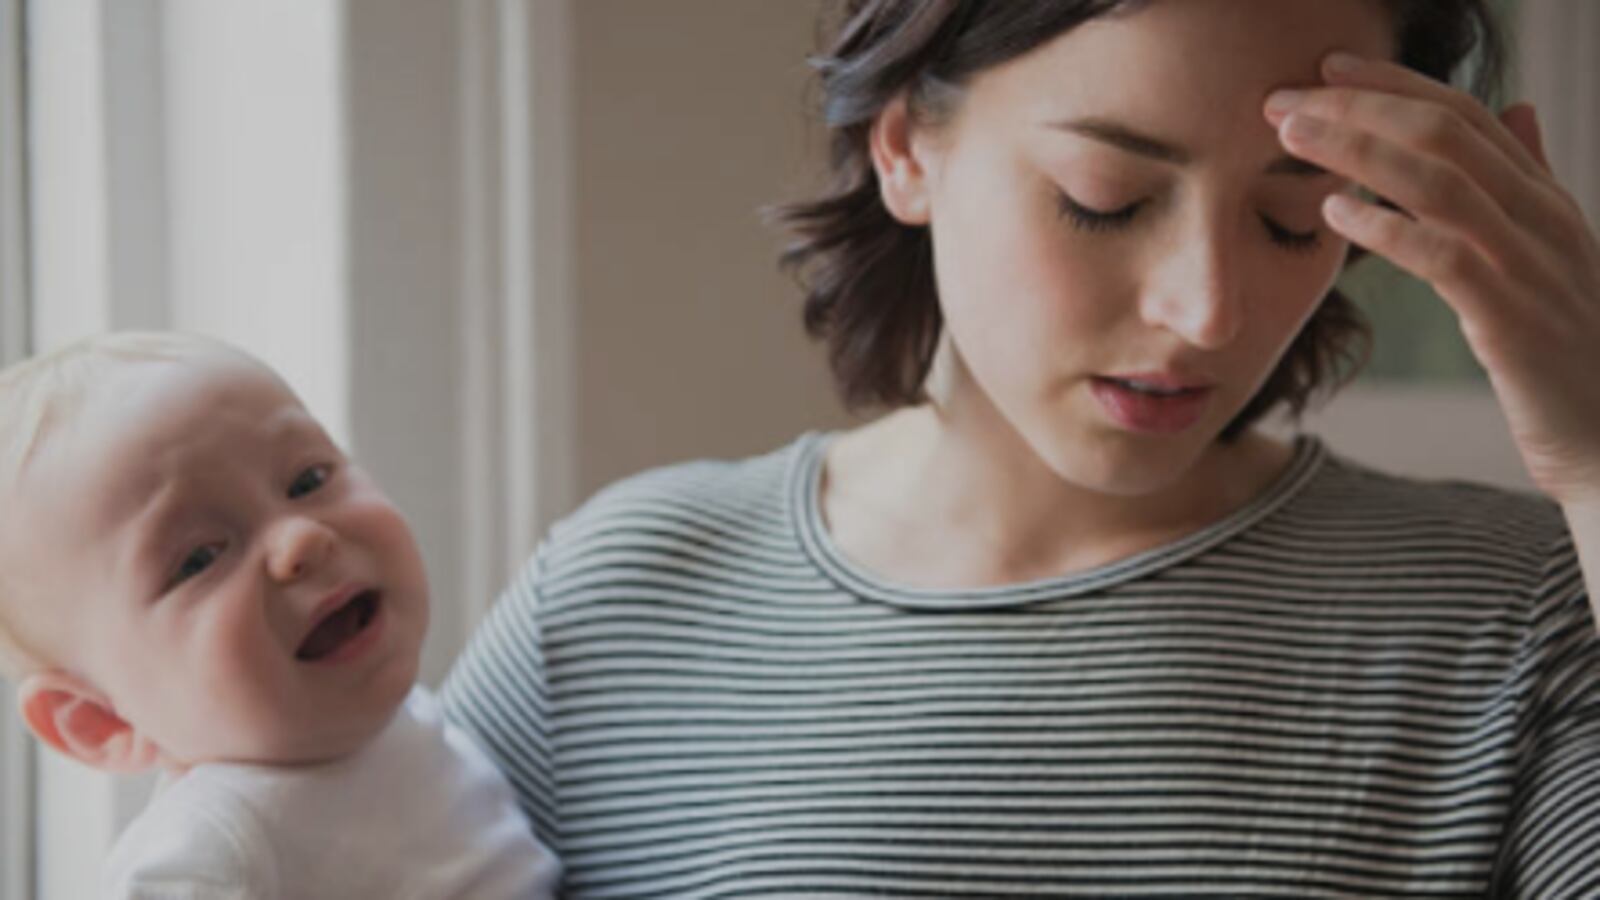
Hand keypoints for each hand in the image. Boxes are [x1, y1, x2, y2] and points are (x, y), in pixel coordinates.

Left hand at [1265, 52, 1599, 506]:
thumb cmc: (1563, 347)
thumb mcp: (1548, 251)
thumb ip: (1528, 180)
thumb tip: (1517, 110)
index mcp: (1542, 198)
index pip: (1464, 115)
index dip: (1392, 85)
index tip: (1325, 68)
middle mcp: (1540, 219)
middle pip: (1444, 135)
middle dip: (1358, 108)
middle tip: (1283, 100)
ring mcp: (1530, 266)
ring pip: (1440, 182)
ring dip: (1358, 152)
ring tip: (1292, 138)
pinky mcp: (1512, 319)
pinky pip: (1445, 257)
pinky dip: (1386, 227)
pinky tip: (1334, 214)